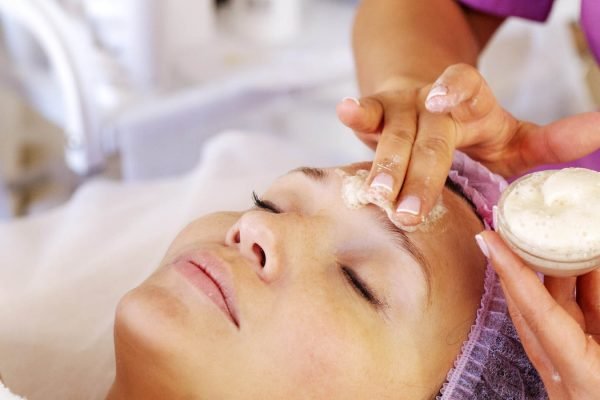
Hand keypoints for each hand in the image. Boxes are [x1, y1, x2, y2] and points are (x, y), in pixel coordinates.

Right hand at [337, 64, 599, 226]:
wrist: (426, 100)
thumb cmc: (473, 128)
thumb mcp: (513, 136)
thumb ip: (552, 139)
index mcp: (471, 101)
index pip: (464, 85)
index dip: (452, 88)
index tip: (441, 100)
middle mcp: (432, 100)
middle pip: (427, 131)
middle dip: (418, 170)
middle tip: (411, 211)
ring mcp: (402, 105)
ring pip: (392, 133)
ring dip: (384, 164)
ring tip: (378, 195)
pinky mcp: (376, 113)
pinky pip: (365, 114)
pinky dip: (355, 114)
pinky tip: (344, 110)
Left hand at [477, 231, 599, 398]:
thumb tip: (596, 269)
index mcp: (581, 376)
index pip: (536, 310)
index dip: (511, 270)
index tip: (486, 238)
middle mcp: (566, 372)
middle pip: (536, 306)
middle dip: (525, 263)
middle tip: (516, 224)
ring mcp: (573, 371)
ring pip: (557, 311)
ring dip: (556, 274)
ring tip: (553, 237)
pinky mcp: (584, 368)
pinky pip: (575, 322)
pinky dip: (580, 295)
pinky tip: (586, 272)